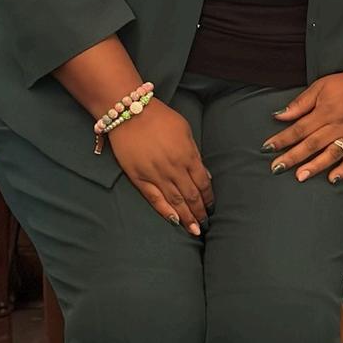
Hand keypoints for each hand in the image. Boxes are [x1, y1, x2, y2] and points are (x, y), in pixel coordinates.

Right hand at [109, 101, 212, 233]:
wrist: (130, 112)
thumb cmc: (160, 118)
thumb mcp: (185, 130)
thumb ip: (195, 154)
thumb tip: (205, 175)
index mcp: (187, 155)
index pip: (203, 183)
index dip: (209, 197)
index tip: (212, 207)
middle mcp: (174, 168)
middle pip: (191, 196)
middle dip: (200, 212)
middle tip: (206, 223)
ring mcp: (156, 174)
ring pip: (175, 201)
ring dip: (187, 217)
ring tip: (194, 230)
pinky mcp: (139, 178)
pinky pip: (154, 198)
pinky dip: (165, 211)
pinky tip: (175, 221)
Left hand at [263, 72, 342, 182]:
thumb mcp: (321, 86)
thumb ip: (301, 103)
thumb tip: (280, 115)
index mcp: (325, 111)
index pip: (299, 128)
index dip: (282, 139)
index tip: (267, 148)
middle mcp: (337, 126)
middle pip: (311, 144)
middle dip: (292, 157)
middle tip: (276, 168)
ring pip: (331, 154)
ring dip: (315, 166)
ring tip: (300, 176)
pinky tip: (332, 179)